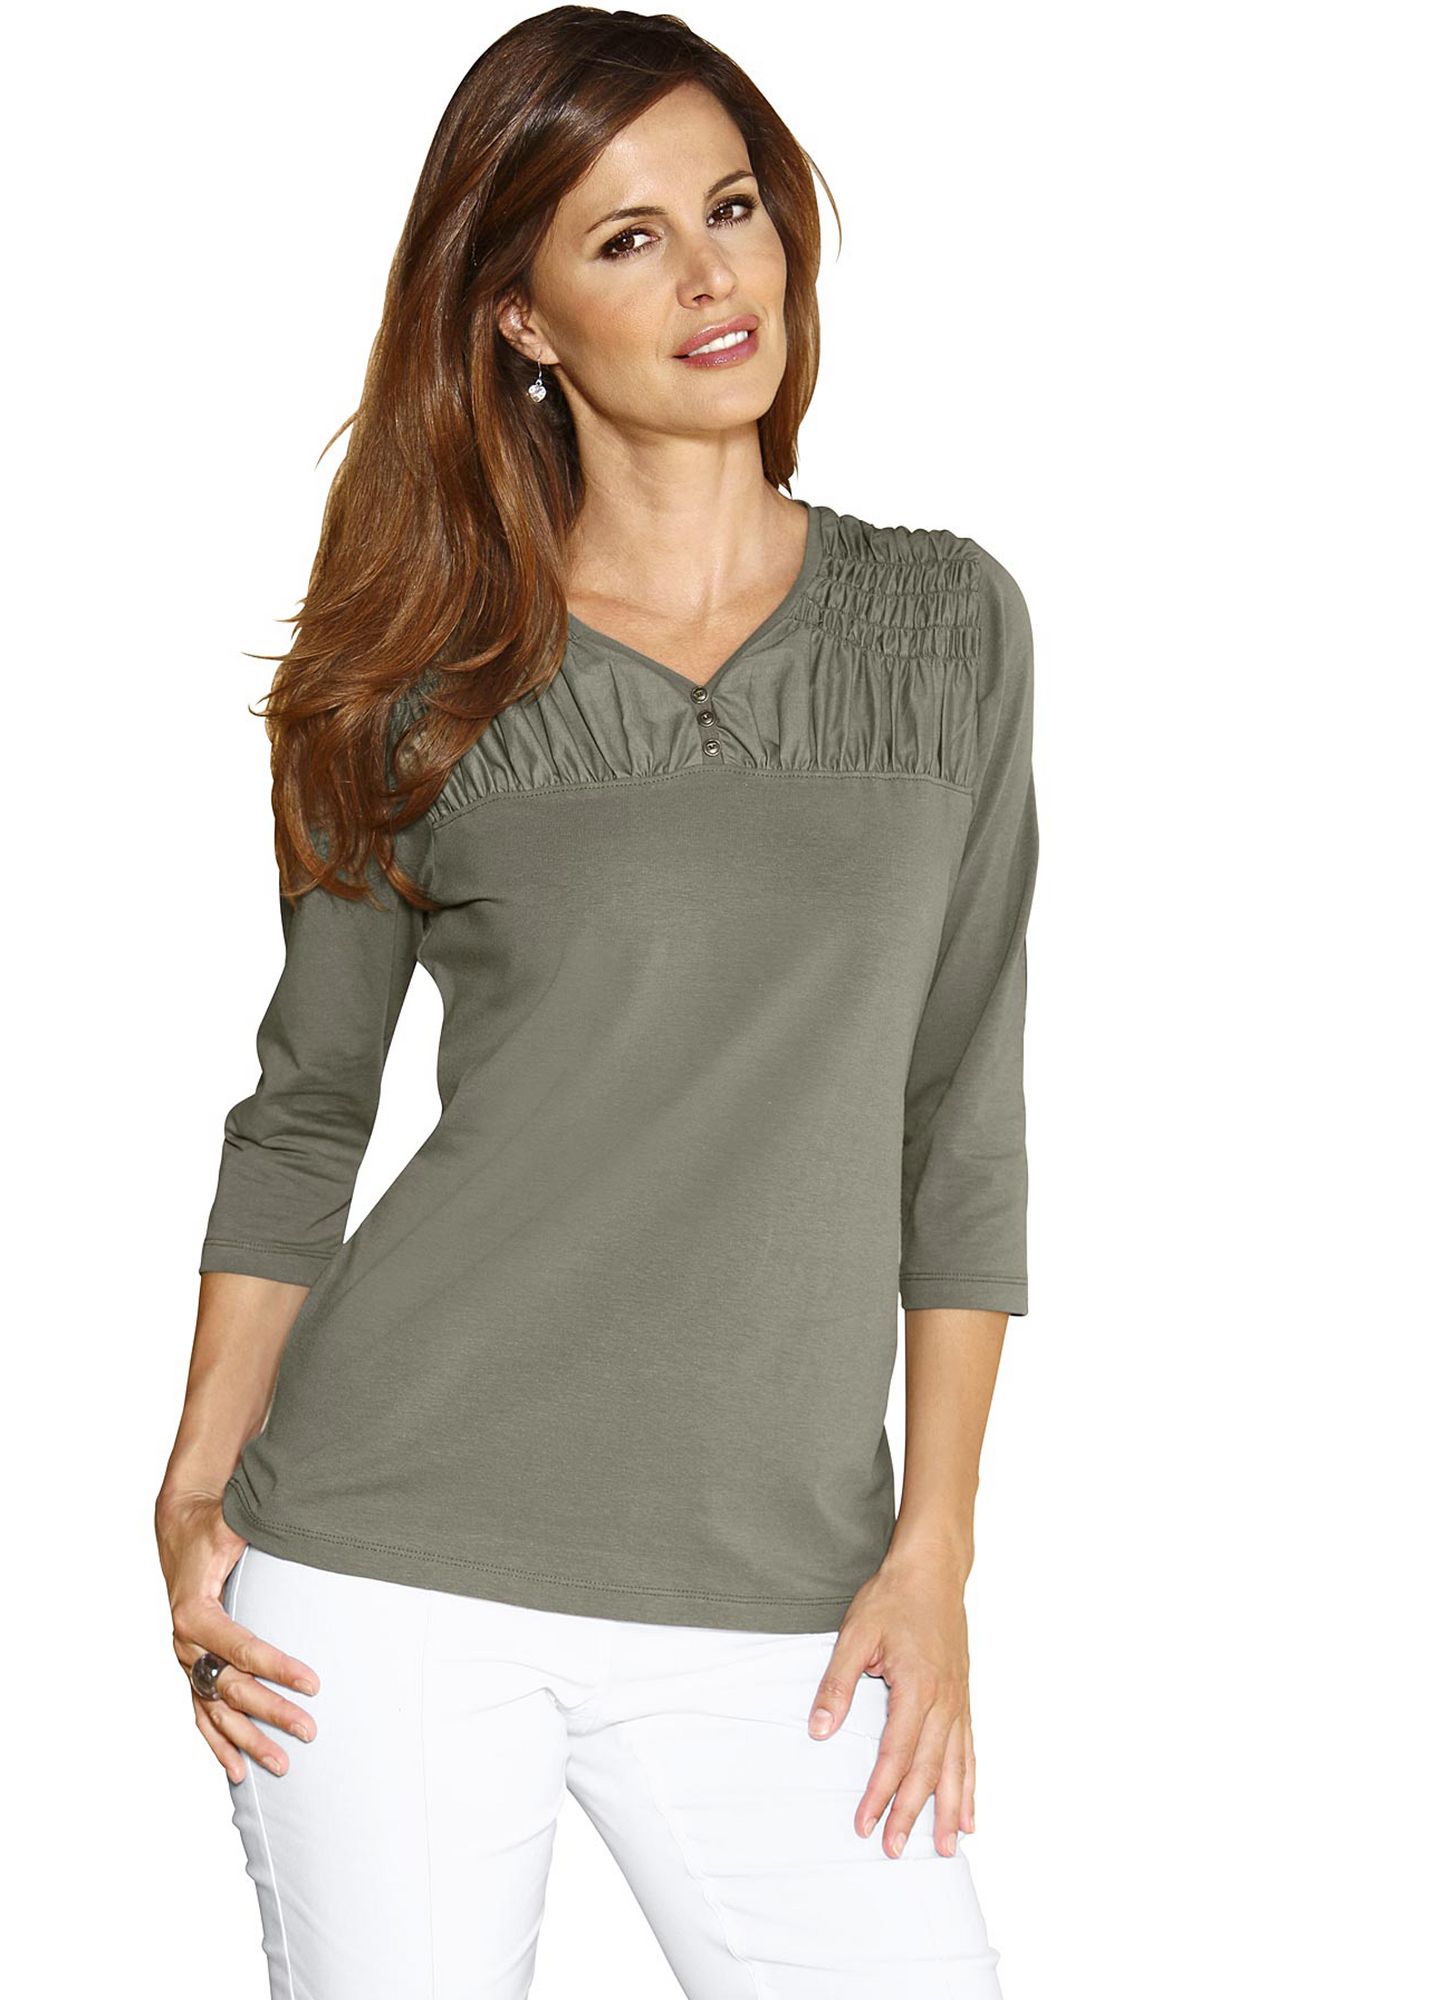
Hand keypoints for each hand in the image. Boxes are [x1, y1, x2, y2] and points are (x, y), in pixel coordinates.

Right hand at [154, 1487, 321, 1781]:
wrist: (179, 1525)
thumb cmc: (210, 1525)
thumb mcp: (231, 1525)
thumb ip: (256, 1532)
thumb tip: (301, 1528)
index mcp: (195, 1613)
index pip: (243, 1649)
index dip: (278, 1667)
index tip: (313, 1683)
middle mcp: (186, 1643)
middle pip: (232, 1688)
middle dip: (271, 1712)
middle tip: (309, 1730)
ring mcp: (187, 1660)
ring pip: (217, 1711)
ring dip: (248, 1741)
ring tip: (282, 1766)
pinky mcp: (191, 1667)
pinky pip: (201, 1714)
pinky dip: (218, 1744)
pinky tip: (237, 1771)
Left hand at [806, 1551, 975, 1856]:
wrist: (932, 1570)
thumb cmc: (892, 1599)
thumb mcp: (855, 1634)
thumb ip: (837, 1684)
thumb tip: (819, 1731)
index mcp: (916, 1687)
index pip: (896, 1753)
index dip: (880, 1792)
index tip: (864, 1823)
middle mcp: (944, 1701)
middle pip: (927, 1768)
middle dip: (911, 1812)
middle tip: (895, 1849)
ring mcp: (958, 1701)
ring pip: (955, 1766)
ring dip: (948, 1809)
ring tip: (945, 1848)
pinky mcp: (963, 1697)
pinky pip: (969, 1750)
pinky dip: (970, 1783)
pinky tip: (970, 1812)